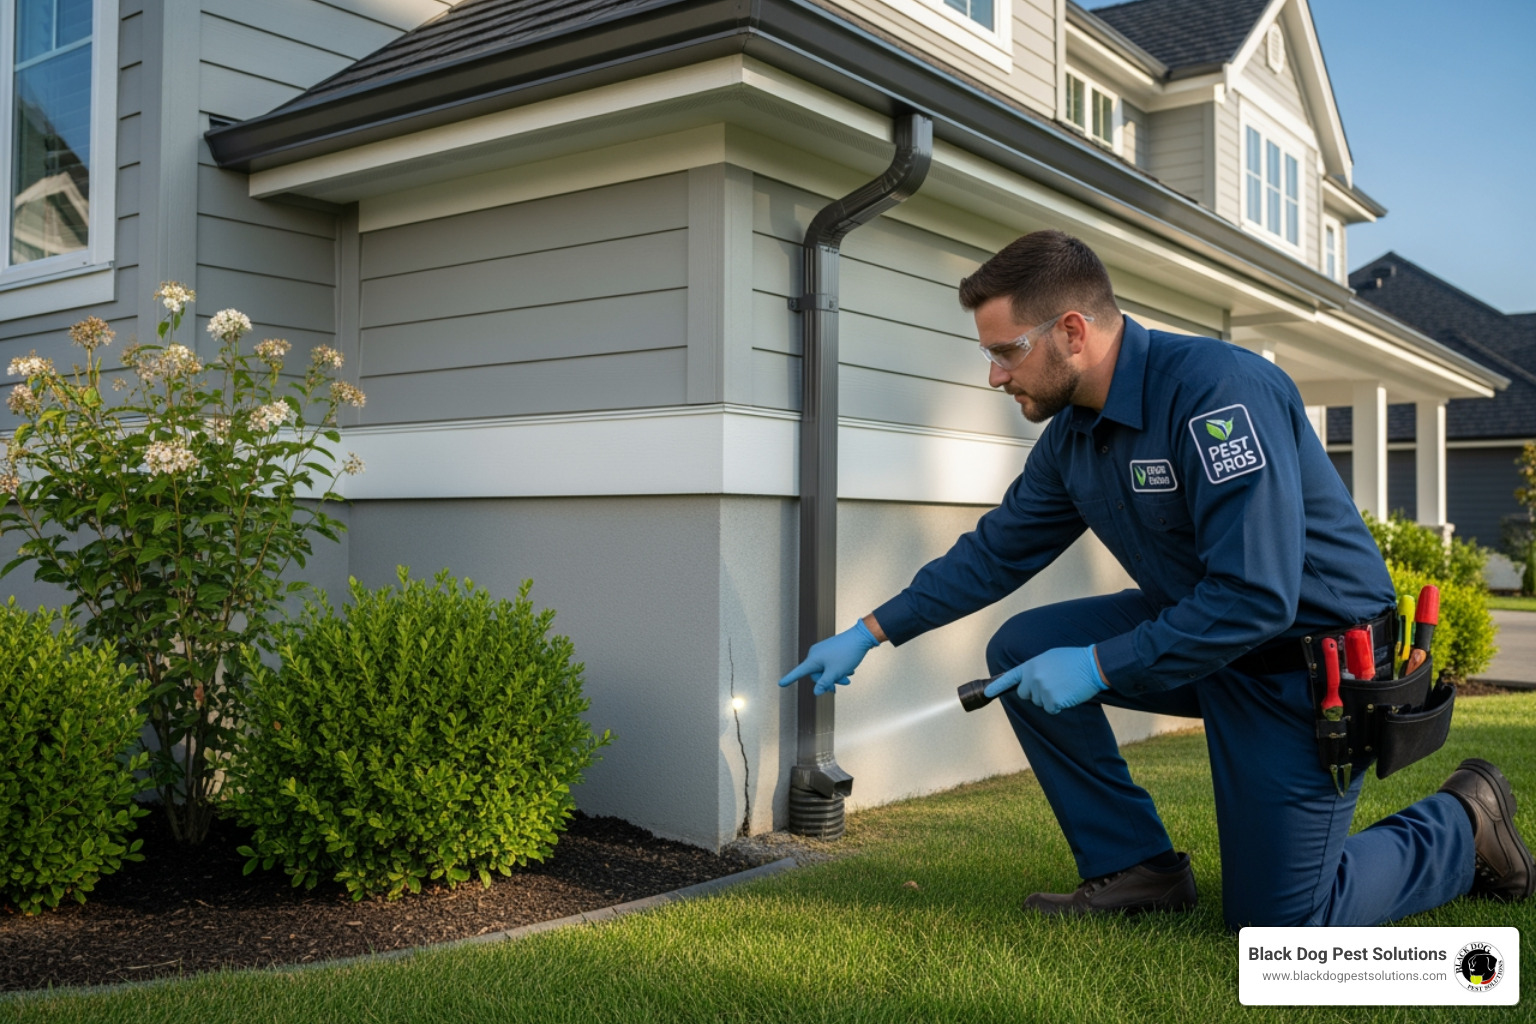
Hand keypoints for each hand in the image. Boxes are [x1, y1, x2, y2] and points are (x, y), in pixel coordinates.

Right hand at [778, 621, 879, 694]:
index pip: (799, 672)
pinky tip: (849, 669)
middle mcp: (815, 654)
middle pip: (817, 674)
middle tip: (845, 683)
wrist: (861, 637)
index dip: (790, 679)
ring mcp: (822, 651)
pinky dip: (838, 669)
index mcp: (813, 659)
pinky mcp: (830, 649)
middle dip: (829, 681)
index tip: (780, 684)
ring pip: (825, 670)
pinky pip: (830, 663)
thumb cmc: (847, 654)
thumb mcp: (835, 672)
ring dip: (836, 676)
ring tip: (849, 676)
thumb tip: (816, 692)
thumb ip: (825, 683)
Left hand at [983, 645, 1106, 713]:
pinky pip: (1050, 709)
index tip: (987, 693)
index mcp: (1030, 665)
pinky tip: (1067, 694)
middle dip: (1035, 694)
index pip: (1009, 677)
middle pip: (1025, 695)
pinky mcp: (1052, 701)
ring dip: (1050, 699)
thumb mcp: (1049, 658)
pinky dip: (1059, 705)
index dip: (997, 686)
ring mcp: (1041, 690)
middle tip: (1053, 684)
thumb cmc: (1073, 660)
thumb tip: (1027, 681)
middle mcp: (1032, 678)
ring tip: (1063, 685)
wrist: (1092, 665)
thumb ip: (1035, 669)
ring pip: (1039, 703)